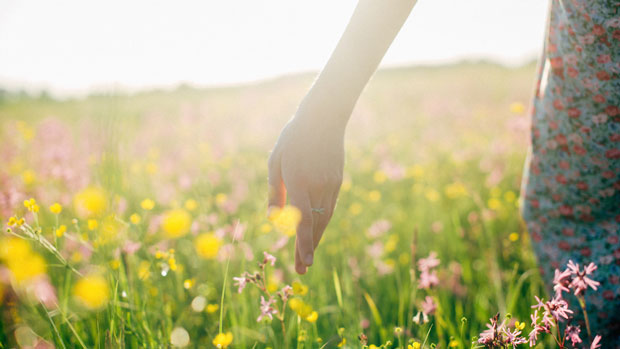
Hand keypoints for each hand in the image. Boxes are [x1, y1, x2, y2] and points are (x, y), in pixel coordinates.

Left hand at [268, 111, 344, 273]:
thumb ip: (274, 191)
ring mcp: (331, 185)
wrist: (324, 118)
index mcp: (299, 181)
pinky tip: (316, 232)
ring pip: (324, 219)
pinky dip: (322, 223)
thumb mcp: (276, 161)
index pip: (303, 220)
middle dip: (307, 249)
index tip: (304, 264)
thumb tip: (274, 218)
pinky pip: (329, 207)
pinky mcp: (337, 181)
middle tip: (300, 270)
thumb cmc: (293, 138)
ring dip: (315, 239)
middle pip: (316, 225)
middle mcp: (318, 186)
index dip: (303, 244)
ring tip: (306, 257)